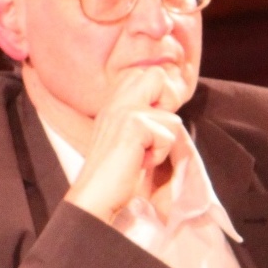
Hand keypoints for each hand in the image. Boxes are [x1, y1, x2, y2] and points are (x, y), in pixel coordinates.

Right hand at [64, 67, 183, 222]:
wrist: (95, 194)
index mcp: (114, 99)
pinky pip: (168, 136)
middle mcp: (117, 99)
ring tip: (139, 154)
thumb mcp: (127, 133)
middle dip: (168, 103)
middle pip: (159, 75)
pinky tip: (138, 161)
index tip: (150, 126)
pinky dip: (158, 155)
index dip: (161, 96)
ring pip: (172, 117)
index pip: (150, 73)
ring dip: (162, 143)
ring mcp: (124, 109)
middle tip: (151, 133)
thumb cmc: (114, 170)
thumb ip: (142, 112)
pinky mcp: (134, 125)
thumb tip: (172, 97)